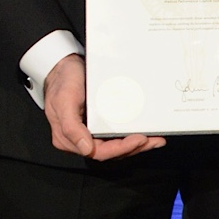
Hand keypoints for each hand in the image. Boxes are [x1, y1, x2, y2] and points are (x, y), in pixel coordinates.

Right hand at [42, 54, 165, 160]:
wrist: (63, 66)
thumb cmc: (62, 81)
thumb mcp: (64, 101)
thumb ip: (71, 127)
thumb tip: (85, 149)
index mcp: (68, 138)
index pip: (99, 152)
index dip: (121, 149)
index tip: (139, 140)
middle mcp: (79, 139)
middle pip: (110, 151)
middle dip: (134, 148)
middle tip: (154, 141)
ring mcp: (89, 131)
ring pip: (115, 145)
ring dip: (136, 145)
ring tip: (155, 139)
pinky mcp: (98, 124)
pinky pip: (115, 134)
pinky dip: (130, 135)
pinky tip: (144, 132)